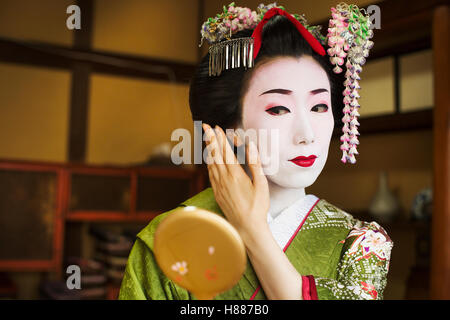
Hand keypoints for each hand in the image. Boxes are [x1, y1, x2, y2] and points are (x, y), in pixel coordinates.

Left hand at [202, 123, 269, 242]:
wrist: (247, 228)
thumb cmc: (258, 207)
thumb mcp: (262, 184)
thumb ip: (255, 164)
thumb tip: (251, 147)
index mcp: (235, 175)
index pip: (225, 151)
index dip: (220, 138)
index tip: (216, 127)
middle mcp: (224, 179)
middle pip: (215, 154)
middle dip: (210, 139)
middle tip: (205, 126)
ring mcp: (219, 186)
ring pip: (211, 163)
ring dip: (209, 149)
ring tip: (206, 139)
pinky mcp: (217, 193)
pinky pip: (211, 174)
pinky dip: (209, 163)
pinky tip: (209, 160)